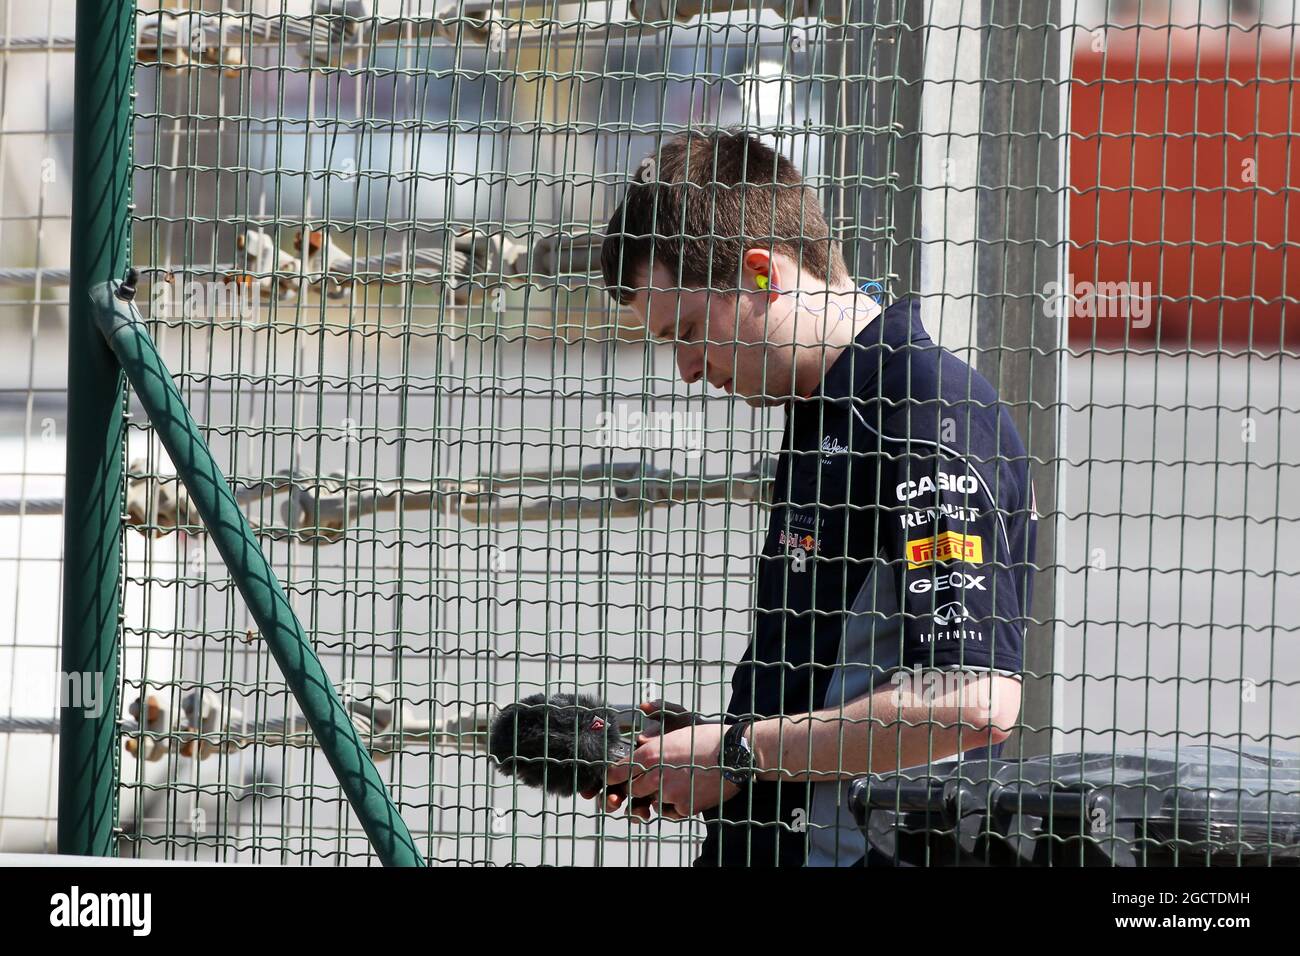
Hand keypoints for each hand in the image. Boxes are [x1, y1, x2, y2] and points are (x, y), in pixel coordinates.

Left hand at [595, 703, 739, 820]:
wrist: (735, 753)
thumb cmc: (707, 737)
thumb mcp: (678, 725)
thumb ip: (655, 729)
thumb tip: (641, 715)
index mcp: (649, 755)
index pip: (618, 773)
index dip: (616, 778)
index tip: (616, 779)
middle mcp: (655, 776)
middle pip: (632, 791)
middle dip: (637, 788)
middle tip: (650, 782)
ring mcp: (669, 794)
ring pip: (653, 802)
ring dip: (658, 797)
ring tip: (677, 784)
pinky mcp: (684, 807)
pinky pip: (672, 811)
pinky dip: (677, 805)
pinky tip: (689, 791)